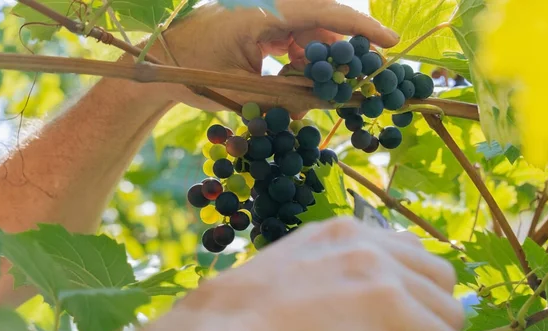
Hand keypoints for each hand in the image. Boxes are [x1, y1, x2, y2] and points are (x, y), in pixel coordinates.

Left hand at [144, 0, 398, 111]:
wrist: (159, 63)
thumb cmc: (192, 72)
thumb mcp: (242, 90)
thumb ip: (284, 97)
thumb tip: (320, 105)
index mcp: (262, 11)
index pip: (322, 12)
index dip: (359, 27)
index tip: (389, 41)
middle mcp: (265, 5)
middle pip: (320, 20)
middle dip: (346, 46)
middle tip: (368, 71)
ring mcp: (261, 14)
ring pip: (307, 31)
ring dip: (323, 56)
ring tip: (337, 82)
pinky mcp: (257, 25)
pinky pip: (291, 36)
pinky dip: (303, 57)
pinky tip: (304, 77)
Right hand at [178, 217, 464, 330]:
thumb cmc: (245, 328)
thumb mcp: (298, 293)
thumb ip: (342, 297)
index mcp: (340, 234)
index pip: (408, 257)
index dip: (413, 302)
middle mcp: (364, 241)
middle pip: (438, 281)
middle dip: (432, 325)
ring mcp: (379, 270)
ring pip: (449, 316)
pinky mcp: (389, 307)